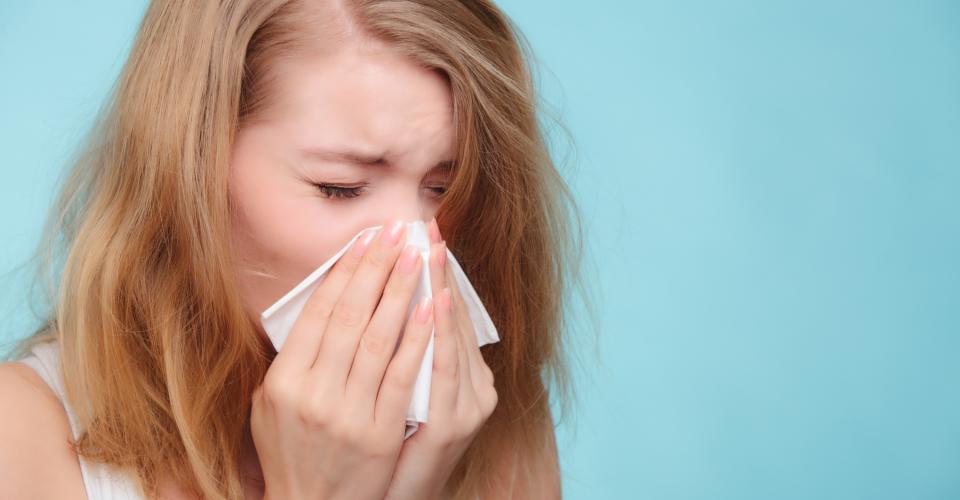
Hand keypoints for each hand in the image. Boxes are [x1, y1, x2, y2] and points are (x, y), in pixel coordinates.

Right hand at [251, 219, 435, 499]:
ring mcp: (346, 414)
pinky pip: (402, 375)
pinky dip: (418, 337)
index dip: (344, 270)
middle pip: (350, 315)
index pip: (319, 312)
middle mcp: (312, 393)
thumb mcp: (270, 408)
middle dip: (376, 267)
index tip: (365, 238)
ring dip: (400, 290)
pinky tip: (432, 304)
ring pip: (378, 338)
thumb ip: (290, 362)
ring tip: (417, 254)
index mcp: (283, 381)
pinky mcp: (379, 432)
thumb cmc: (291, 454)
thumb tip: (317, 307)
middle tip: (397, 231)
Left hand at [383, 218, 498, 499]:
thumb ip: (412, 358)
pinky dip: (439, 333)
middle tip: (428, 227)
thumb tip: (399, 306)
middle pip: (457, 318)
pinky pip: (443, 369)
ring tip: (431, 250)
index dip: (440, 273)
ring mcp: (469, 405)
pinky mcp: (455, 423)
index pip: (453, 314)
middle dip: (440, 271)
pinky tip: (434, 302)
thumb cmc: (398, 450)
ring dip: (441, 289)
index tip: (429, 233)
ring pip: (455, 336)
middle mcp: (476, 388)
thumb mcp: (413, 400)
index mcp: (468, 379)